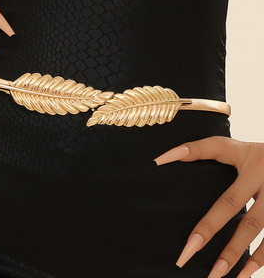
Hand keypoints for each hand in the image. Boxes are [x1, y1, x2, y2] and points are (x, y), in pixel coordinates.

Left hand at [153, 135, 263, 277]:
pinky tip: (243, 274)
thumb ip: (208, 151)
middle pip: (230, 203)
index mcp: (244, 154)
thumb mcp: (238, 148)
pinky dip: (259, 258)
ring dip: (233, 252)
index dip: (188, 151)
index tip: (159, 160)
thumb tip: (166, 156)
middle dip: (208, 228)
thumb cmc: (259, 156)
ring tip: (214, 274)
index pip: (212, 148)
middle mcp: (260, 173)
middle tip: (186, 252)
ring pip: (253, 226)